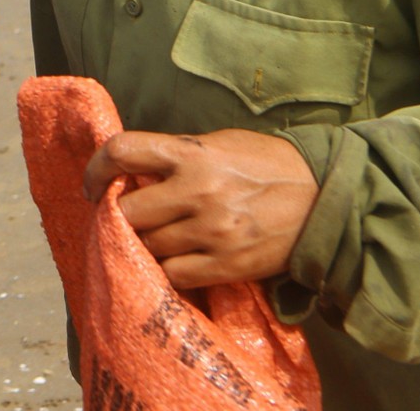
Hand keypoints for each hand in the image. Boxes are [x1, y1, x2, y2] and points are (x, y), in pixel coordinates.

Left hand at [83, 128, 317, 289]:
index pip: (123, 152)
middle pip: (128, 212)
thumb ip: (177, 156)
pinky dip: (167, 270)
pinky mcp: (227, 265)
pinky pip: (175, 275)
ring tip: (152, 241)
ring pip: (148, 247)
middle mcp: (197, 192)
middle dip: (120, 216)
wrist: (326, 200)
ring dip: (143, 246)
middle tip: (125, 219)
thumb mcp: (221, 144)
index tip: (93, 185)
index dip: (96, 169)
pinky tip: (173, 261)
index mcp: (192, 154)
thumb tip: (134, 171)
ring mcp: (211, 232)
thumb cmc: (269, 164)